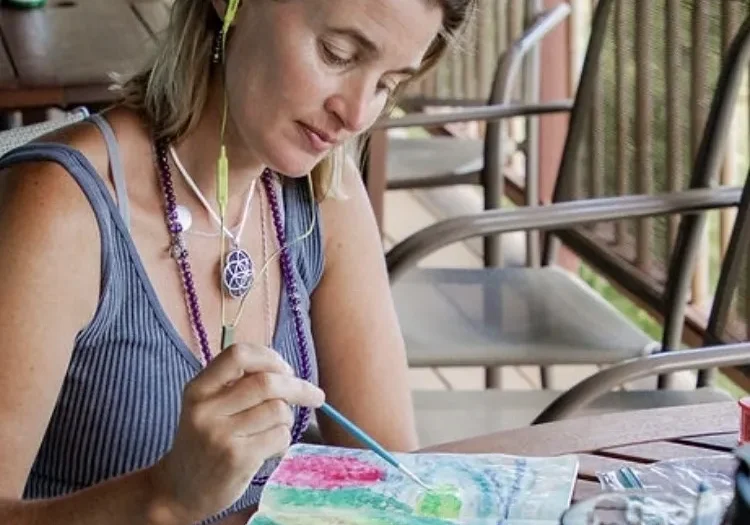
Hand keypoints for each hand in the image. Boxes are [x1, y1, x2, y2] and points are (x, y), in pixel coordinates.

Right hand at [147, 344, 324, 523]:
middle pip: (267, 382)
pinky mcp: (237, 458)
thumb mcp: (207, 406)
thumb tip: (285, 370)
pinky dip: (283, 440)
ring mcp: (221, 434)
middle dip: (298, 387)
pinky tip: (268, 449)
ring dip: (287, 419)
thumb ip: (237, 385)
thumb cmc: (204, 442)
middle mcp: (206, 409)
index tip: (285, 369)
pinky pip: (280, 436)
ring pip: (278, 410)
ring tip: (274, 429)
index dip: (269, 357)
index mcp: (198, 389)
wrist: (179, 490)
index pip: (238, 355)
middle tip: (314, 395)